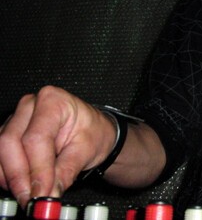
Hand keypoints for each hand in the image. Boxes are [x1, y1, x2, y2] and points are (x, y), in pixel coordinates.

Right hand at [0, 86, 116, 206]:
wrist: (93, 131)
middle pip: (11, 143)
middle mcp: (30, 106)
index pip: (36, 138)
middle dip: (20, 177)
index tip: (42, 193)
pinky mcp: (7, 134)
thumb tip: (49, 194)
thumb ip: (66, 172)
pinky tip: (22, 186)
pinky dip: (7, 176)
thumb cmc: (92, 132)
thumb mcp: (86, 150)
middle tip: (34, 199)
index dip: (37, 169)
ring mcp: (15, 119)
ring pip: (0, 152)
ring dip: (11, 178)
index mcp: (53, 101)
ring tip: (31, 194)